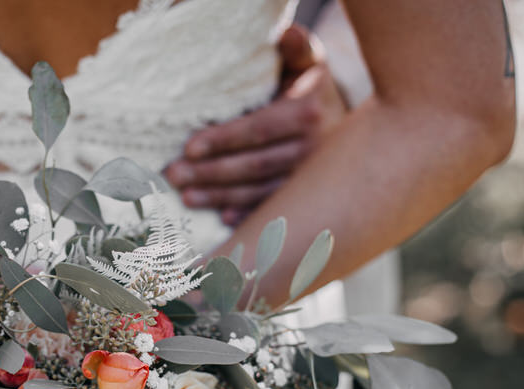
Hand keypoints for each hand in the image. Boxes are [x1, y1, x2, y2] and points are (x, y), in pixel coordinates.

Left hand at [165, 25, 347, 225]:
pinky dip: (248, 217)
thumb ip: (295, 49)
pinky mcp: (306, 200)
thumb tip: (286, 33)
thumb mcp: (307, 63)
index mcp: (308, 111)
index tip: (189, 148)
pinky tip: (223, 220)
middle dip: (210, 173)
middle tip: (173, 176)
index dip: (223, 139)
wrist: (350, 128)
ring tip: (185, 197)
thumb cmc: (310, 88)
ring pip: (259, 192)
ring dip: (219, 197)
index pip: (258, 128)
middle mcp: (314, 149)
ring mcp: (310, 180)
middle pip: (253, 165)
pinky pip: (273, 211)